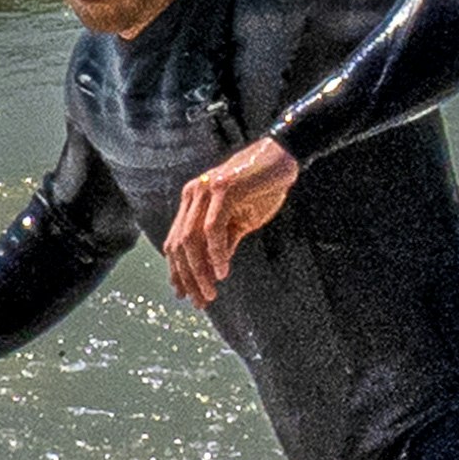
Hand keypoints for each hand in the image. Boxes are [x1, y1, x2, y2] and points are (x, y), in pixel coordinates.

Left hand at [161, 137, 297, 306]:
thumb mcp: (241, 221)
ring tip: (210, 292)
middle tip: (200, 301)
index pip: (175, 242)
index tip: (185, 295)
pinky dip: (216, 253)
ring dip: (199, 271)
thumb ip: (225, 242)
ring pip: (191, 240)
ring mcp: (205, 190)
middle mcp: (193, 194)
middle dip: (187, 277)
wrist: (283, 158)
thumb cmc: (263, 188)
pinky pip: (212, 229)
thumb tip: (214, 270)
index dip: (177, 271)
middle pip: (179, 244)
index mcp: (192, 201)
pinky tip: (222, 272)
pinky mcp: (222, 189)